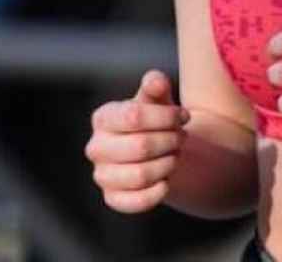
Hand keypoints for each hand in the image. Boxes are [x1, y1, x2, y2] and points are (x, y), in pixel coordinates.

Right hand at [85, 69, 191, 212]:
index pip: (134, 116)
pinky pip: (135, 201)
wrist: (157, 151)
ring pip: (140, 175)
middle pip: (140, 147)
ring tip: (175, 156)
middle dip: (170, 141)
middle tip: (182, 137)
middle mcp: (96, 147)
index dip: (166, 116)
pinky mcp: (112, 198)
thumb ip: (155, 86)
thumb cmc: (154, 119)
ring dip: (167, 165)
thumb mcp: (157, 99)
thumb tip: (156, 80)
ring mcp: (102, 175)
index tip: (184, 116)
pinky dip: (157, 192)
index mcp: (103, 118)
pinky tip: (166, 181)